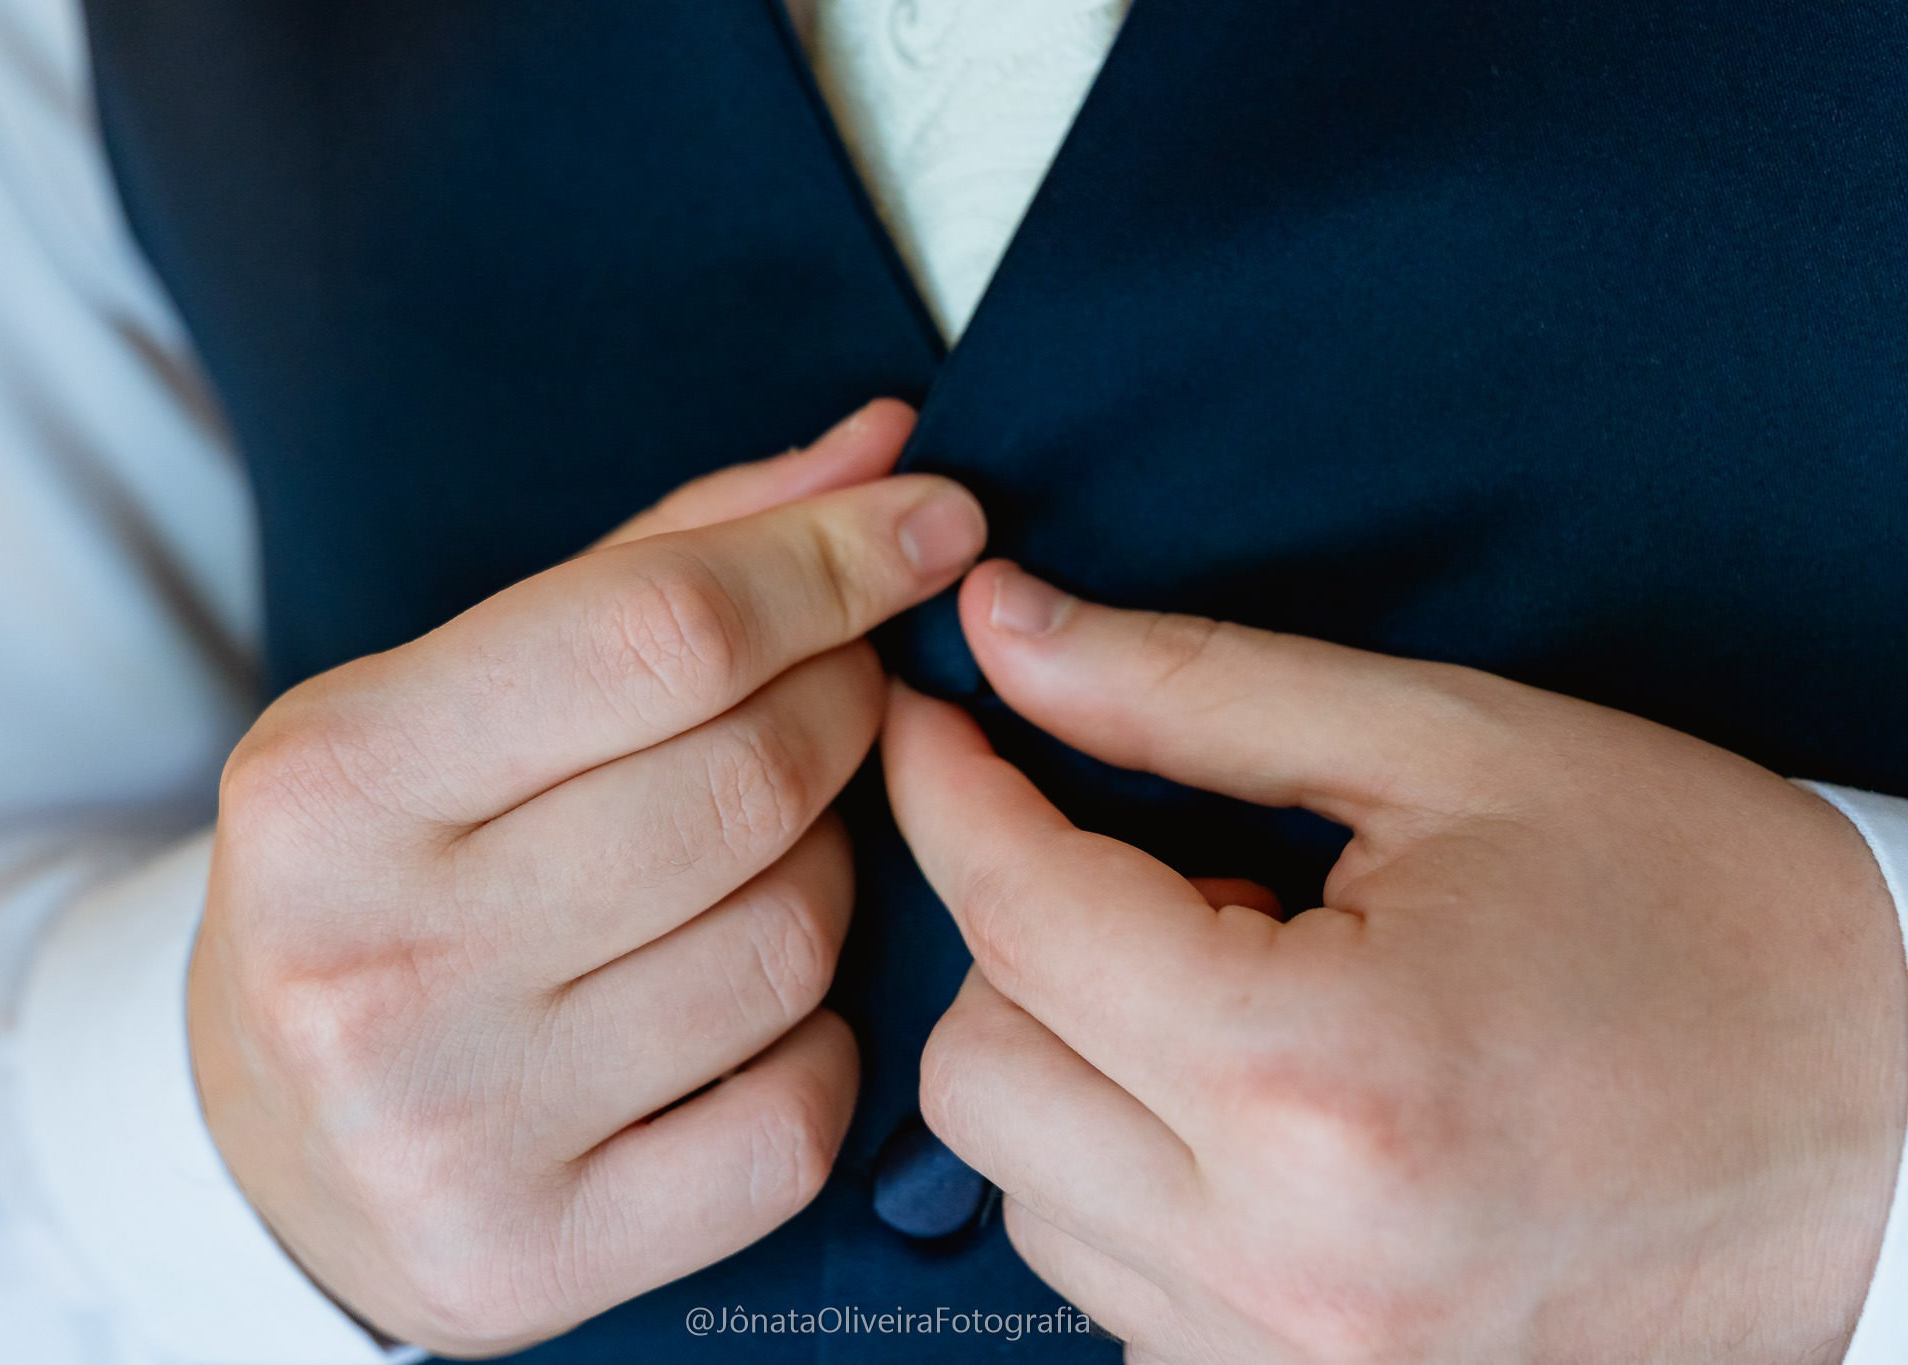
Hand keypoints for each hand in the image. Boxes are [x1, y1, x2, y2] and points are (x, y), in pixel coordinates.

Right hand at [189, 402, 986, 1353]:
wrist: (269, 1133)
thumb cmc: (390, 868)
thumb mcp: (462, 688)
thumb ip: (671, 558)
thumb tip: (885, 452)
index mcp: (332, 778)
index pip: (663, 633)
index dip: (834, 564)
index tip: (937, 526)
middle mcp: (373, 958)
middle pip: (750, 783)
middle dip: (845, 712)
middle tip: (837, 700)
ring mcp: (452, 1124)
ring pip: (794, 939)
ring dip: (831, 871)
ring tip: (761, 858)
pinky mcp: (535, 1255)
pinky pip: (799, 1111)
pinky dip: (818, 1037)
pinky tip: (750, 1007)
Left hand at [884, 561, 1907, 1364]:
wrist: (1900, 1135)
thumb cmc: (1708, 922)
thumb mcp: (1454, 753)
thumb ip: (1192, 694)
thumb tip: (1006, 635)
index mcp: (1321, 1077)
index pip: (1017, 910)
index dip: (948, 787)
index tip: (933, 717)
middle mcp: (1284, 1262)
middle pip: (977, 1067)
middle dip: (1025, 938)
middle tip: (1169, 874)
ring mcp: (1291, 1363)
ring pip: (1024, 1184)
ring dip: (1079, 1060)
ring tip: (1247, 994)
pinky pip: (1109, 1280)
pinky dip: (1130, 1173)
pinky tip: (1255, 1109)